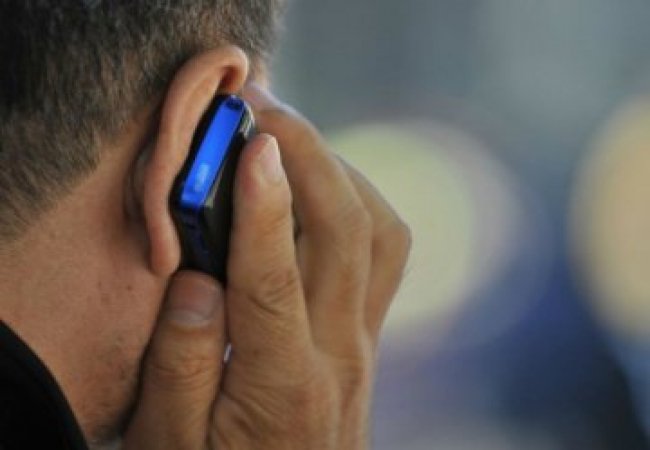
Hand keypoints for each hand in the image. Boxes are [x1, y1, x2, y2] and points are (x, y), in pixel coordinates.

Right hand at [122, 85, 410, 448]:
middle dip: (311, 158)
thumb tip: (199, 280)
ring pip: (382, 235)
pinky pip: (384, 253)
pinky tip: (318, 192)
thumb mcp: (171, 442)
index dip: (265, 206)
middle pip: (348, 236)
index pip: (275, 281)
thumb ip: (180, 364)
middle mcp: (338, 355)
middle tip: (264, 111)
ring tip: (290, 142)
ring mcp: (363, 342)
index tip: (253, 143)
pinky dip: (357, 204)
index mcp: (281, 386)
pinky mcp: (368, 335)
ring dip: (341, 173)